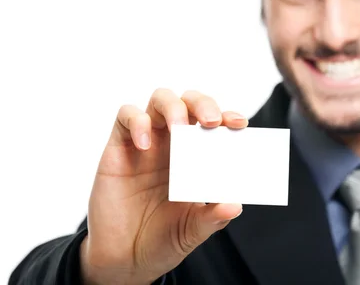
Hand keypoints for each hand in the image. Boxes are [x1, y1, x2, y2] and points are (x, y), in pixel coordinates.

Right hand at [80, 89, 245, 284]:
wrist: (124, 260)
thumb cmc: (162, 238)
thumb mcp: (193, 231)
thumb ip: (213, 218)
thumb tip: (235, 205)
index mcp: (197, 156)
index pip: (215, 124)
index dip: (227, 116)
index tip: (240, 124)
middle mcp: (173, 143)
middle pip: (189, 101)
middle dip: (203, 104)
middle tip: (212, 122)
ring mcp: (147, 141)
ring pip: (160, 99)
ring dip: (173, 107)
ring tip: (180, 130)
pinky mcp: (119, 147)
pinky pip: (126, 117)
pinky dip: (138, 123)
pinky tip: (145, 145)